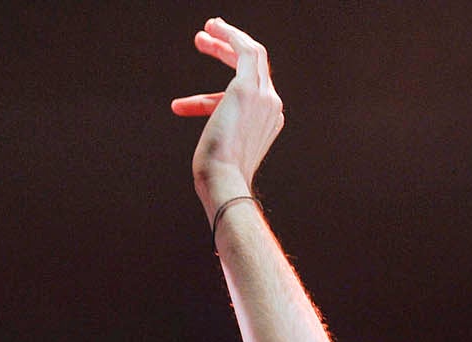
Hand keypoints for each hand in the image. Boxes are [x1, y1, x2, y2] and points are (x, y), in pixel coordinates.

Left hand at [170, 17, 283, 214]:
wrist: (224, 183)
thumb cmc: (216, 176)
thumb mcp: (219, 154)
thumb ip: (218, 136)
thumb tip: (198, 129)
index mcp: (269, 123)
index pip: (248, 99)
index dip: (218, 97)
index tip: (199, 100)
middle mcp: (273, 106)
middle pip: (255, 68)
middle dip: (228, 52)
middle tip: (203, 41)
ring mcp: (264, 96)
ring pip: (252, 53)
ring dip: (227, 38)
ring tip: (204, 31)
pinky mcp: (247, 89)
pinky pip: (244, 49)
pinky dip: (229, 35)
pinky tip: (213, 29)